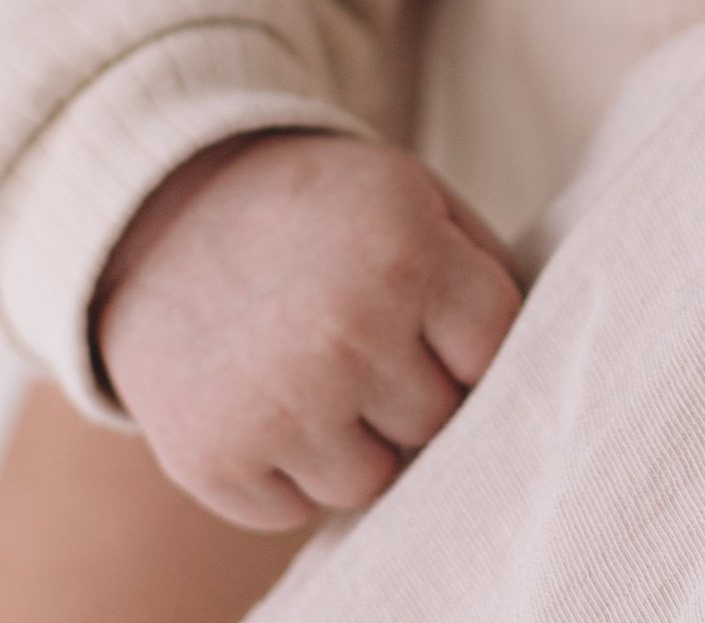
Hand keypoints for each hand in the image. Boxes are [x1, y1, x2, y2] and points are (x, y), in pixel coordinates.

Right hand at [94, 131, 522, 529]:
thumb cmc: (318, 210)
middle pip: (437, 420)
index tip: (435, 318)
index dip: (468, 340)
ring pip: (373, 479)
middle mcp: (343, 333)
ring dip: (354, 436)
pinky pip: (298, 508)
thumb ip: (483, 267)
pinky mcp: (214, 460)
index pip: (493, 350)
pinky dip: (289, 467)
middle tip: (361, 334)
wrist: (163, 218)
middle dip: (412, 385)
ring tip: (314, 365)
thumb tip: (541, 357)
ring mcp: (275, 405)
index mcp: (404, 253)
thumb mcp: (410, 195)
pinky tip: (266, 396)